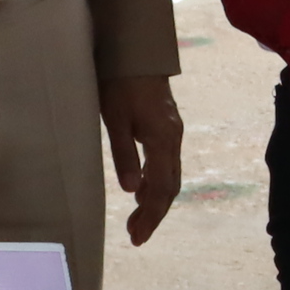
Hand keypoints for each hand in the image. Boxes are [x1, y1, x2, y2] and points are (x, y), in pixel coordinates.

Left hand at [97, 76, 181, 244]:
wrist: (138, 52)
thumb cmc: (121, 83)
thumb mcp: (115, 119)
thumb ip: (124, 154)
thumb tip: (130, 190)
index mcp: (162, 140)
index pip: (160, 189)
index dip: (150, 216)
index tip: (138, 238)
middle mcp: (174, 140)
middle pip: (170, 188)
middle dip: (154, 215)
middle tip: (136, 236)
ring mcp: (173, 134)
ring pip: (171, 177)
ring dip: (155, 201)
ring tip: (137, 221)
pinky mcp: (168, 128)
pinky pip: (167, 164)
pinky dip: (156, 183)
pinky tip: (141, 190)